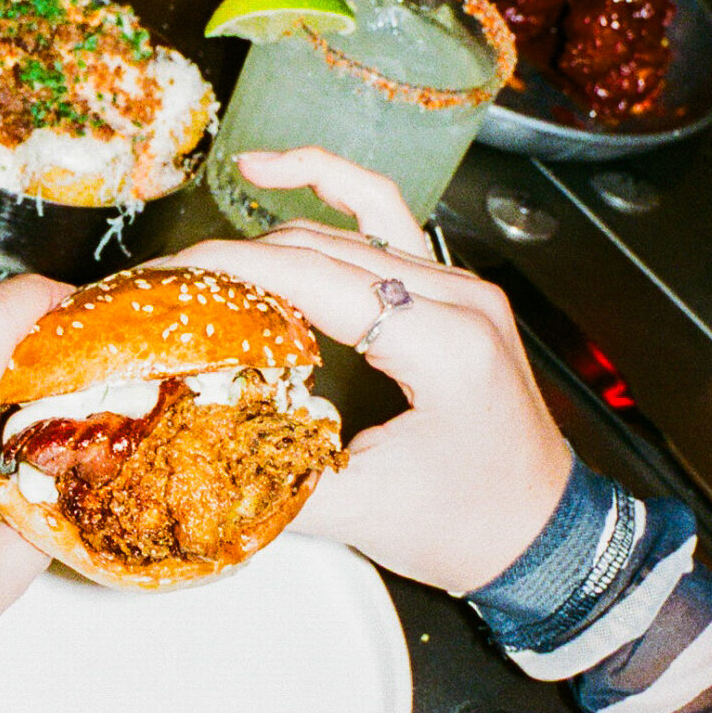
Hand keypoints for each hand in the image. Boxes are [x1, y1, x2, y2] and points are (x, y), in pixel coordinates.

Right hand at [169, 150, 570, 593]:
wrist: (542, 538)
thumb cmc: (475, 526)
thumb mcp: (365, 511)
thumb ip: (274, 477)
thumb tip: (193, 444)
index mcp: (442, 342)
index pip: (316, 276)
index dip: (233, 267)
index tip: (170, 275)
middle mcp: (458, 298)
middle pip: (325, 246)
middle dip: (240, 254)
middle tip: (171, 282)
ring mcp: (460, 287)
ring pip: (350, 227)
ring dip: (277, 227)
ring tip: (213, 234)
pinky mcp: (453, 294)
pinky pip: (388, 220)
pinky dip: (334, 192)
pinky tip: (281, 174)